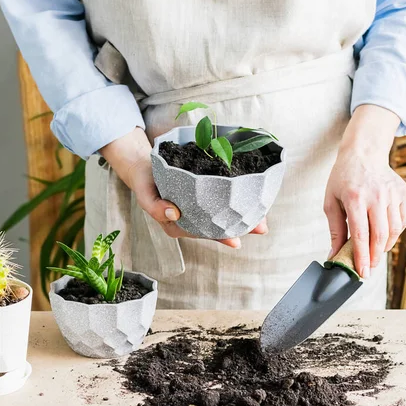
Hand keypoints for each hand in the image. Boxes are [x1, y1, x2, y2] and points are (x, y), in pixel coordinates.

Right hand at [100, 128, 267, 247]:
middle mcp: (191, 219)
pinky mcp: (202, 193)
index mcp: (178, 225)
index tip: (237, 241)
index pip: (204, 233)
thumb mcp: (144, 194)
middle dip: (241, 227)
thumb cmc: (144, 181)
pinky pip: (221, 199)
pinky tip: (250, 198)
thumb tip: (174, 214)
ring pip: (223, 214)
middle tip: (262, 227)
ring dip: (243, 214)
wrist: (142, 165)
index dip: (221, 237)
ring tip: (263, 217)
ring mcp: (198, 207)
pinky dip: (235, 199)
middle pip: (218, 226)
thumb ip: (155, 207)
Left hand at [324, 105, 405, 277]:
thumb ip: (335, 230)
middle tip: (369, 267)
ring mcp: (392, 194)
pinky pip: (402, 221)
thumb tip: (335, 255)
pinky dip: (394, 233)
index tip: (363, 273)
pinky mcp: (403, 194)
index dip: (362, 257)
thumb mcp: (331, 202)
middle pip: (380, 236)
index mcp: (355, 199)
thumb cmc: (343, 178)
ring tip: (375, 250)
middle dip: (375, 256)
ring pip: (394, 231)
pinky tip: (384, 234)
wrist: (363, 153)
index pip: (361, 235)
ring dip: (384, 246)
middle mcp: (376, 196)